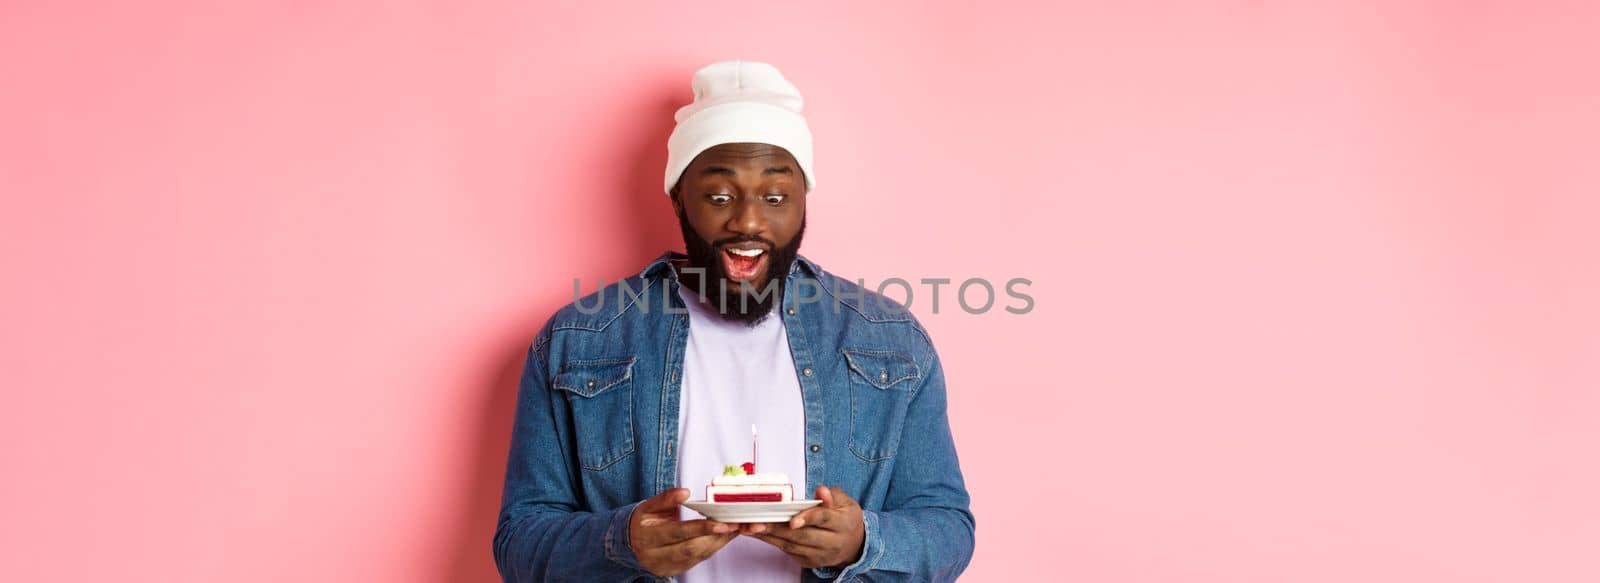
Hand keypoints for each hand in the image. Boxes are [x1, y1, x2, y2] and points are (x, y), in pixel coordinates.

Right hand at [628, 488, 738, 576]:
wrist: (629, 543)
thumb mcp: (648, 506)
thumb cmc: (642, 521)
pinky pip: (698, 561)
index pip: (678, 533)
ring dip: (718, 543)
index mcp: (647, 537)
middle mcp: (655, 556)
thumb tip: (684, 492)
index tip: (722, 522)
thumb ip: (665, 499)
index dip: (701, 528)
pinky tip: (723, 537)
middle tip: (735, 525)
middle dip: (715, 537)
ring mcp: (665, 567)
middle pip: (690, 549)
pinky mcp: (674, 572)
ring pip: (697, 557)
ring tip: (734, 528)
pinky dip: (713, 548)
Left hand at [742, 486, 865, 567]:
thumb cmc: (844, 518)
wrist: (854, 544)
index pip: (824, 519)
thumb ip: (832, 496)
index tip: (792, 520)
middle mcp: (833, 542)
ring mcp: (821, 555)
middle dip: (778, 529)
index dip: (808, 518)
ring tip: (751, 527)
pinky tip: (759, 534)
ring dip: (769, 536)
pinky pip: (789, 552)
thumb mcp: (844, 502)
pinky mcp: (810, 562)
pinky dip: (772, 542)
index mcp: (843, 523)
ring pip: (793, 546)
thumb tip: (821, 491)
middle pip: (803, 536)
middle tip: (757, 522)